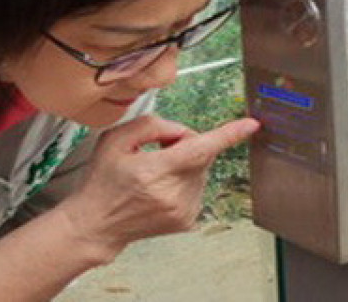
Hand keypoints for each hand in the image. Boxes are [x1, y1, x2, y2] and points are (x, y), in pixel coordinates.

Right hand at [60, 115, 258, 261]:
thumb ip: (151, 126)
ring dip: (187, 163)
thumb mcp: (116, 140)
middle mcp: (171, 195)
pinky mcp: (187, 220)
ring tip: (156, 172)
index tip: (250, 125)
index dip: (228, 135)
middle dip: (186, 144)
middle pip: (201, 155)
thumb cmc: (103, 182)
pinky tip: (162, 187)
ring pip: (203, 171)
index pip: (199, 149)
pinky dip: (186, 180)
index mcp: (153, 171)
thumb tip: (180, 131)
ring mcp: (182, 210)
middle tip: (159, 150)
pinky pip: (198, 187)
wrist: (97, 223)